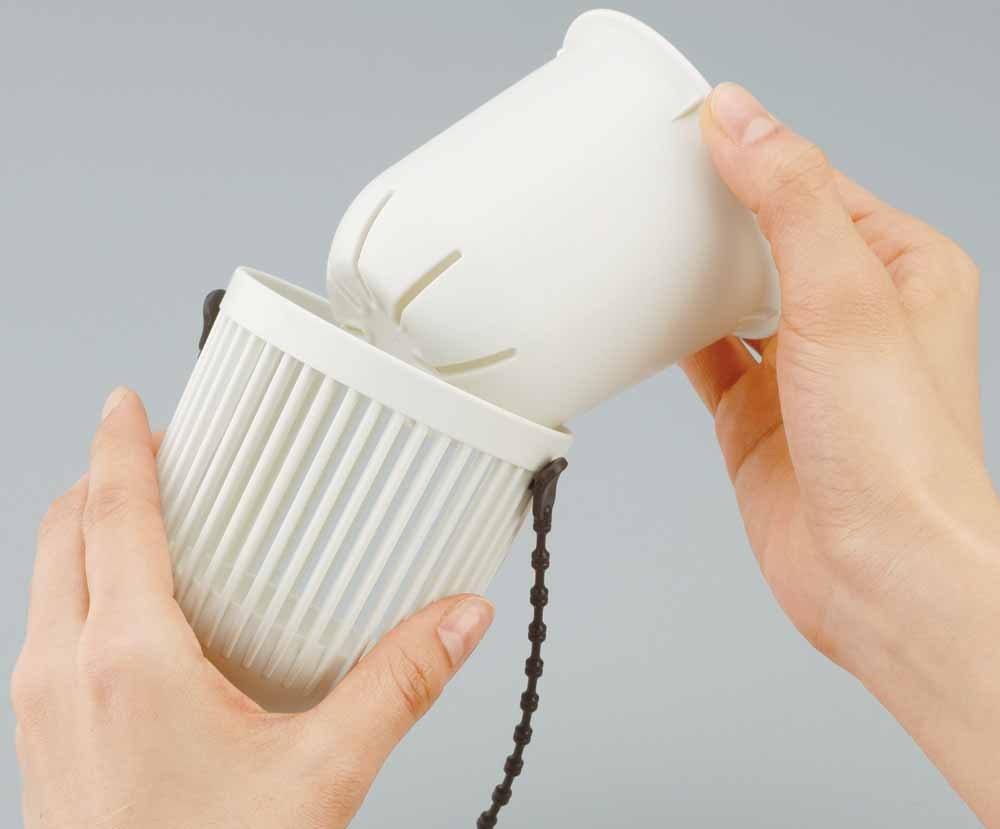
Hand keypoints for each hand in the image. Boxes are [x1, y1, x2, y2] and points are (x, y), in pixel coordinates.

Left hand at [13, 387, 493, 827]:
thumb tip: (457, 620)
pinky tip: (139, 615)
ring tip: (148, 522)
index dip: (120, 445)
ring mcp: (41, 709)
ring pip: (46, 580)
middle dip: (101, 478)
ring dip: (87, 533)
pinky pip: (47, 628)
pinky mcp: (43, 740)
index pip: (113, 515)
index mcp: (128, 660)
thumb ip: (397, 684)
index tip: (127, 403)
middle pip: (63, 533)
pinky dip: (82, 588)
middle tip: (153, 455)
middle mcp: (64, 672)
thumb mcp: (321, 775)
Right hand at [683, 83, 999, 822]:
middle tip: (650, 178)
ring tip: (636, 233)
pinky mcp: (755, 412)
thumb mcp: (846, 299)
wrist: (876, 572)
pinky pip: (703, 354)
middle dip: (713, 208)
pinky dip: (670, 332)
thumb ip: (790, 202)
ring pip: (730, 293)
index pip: (813, 181)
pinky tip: (640, 312)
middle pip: (766, 234)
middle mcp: (851, 313)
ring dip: (689, 269)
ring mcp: (799, 365)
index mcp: (897, 267)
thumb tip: (742, 119)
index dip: (752, 150)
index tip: (688, 127)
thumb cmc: (896, 454)